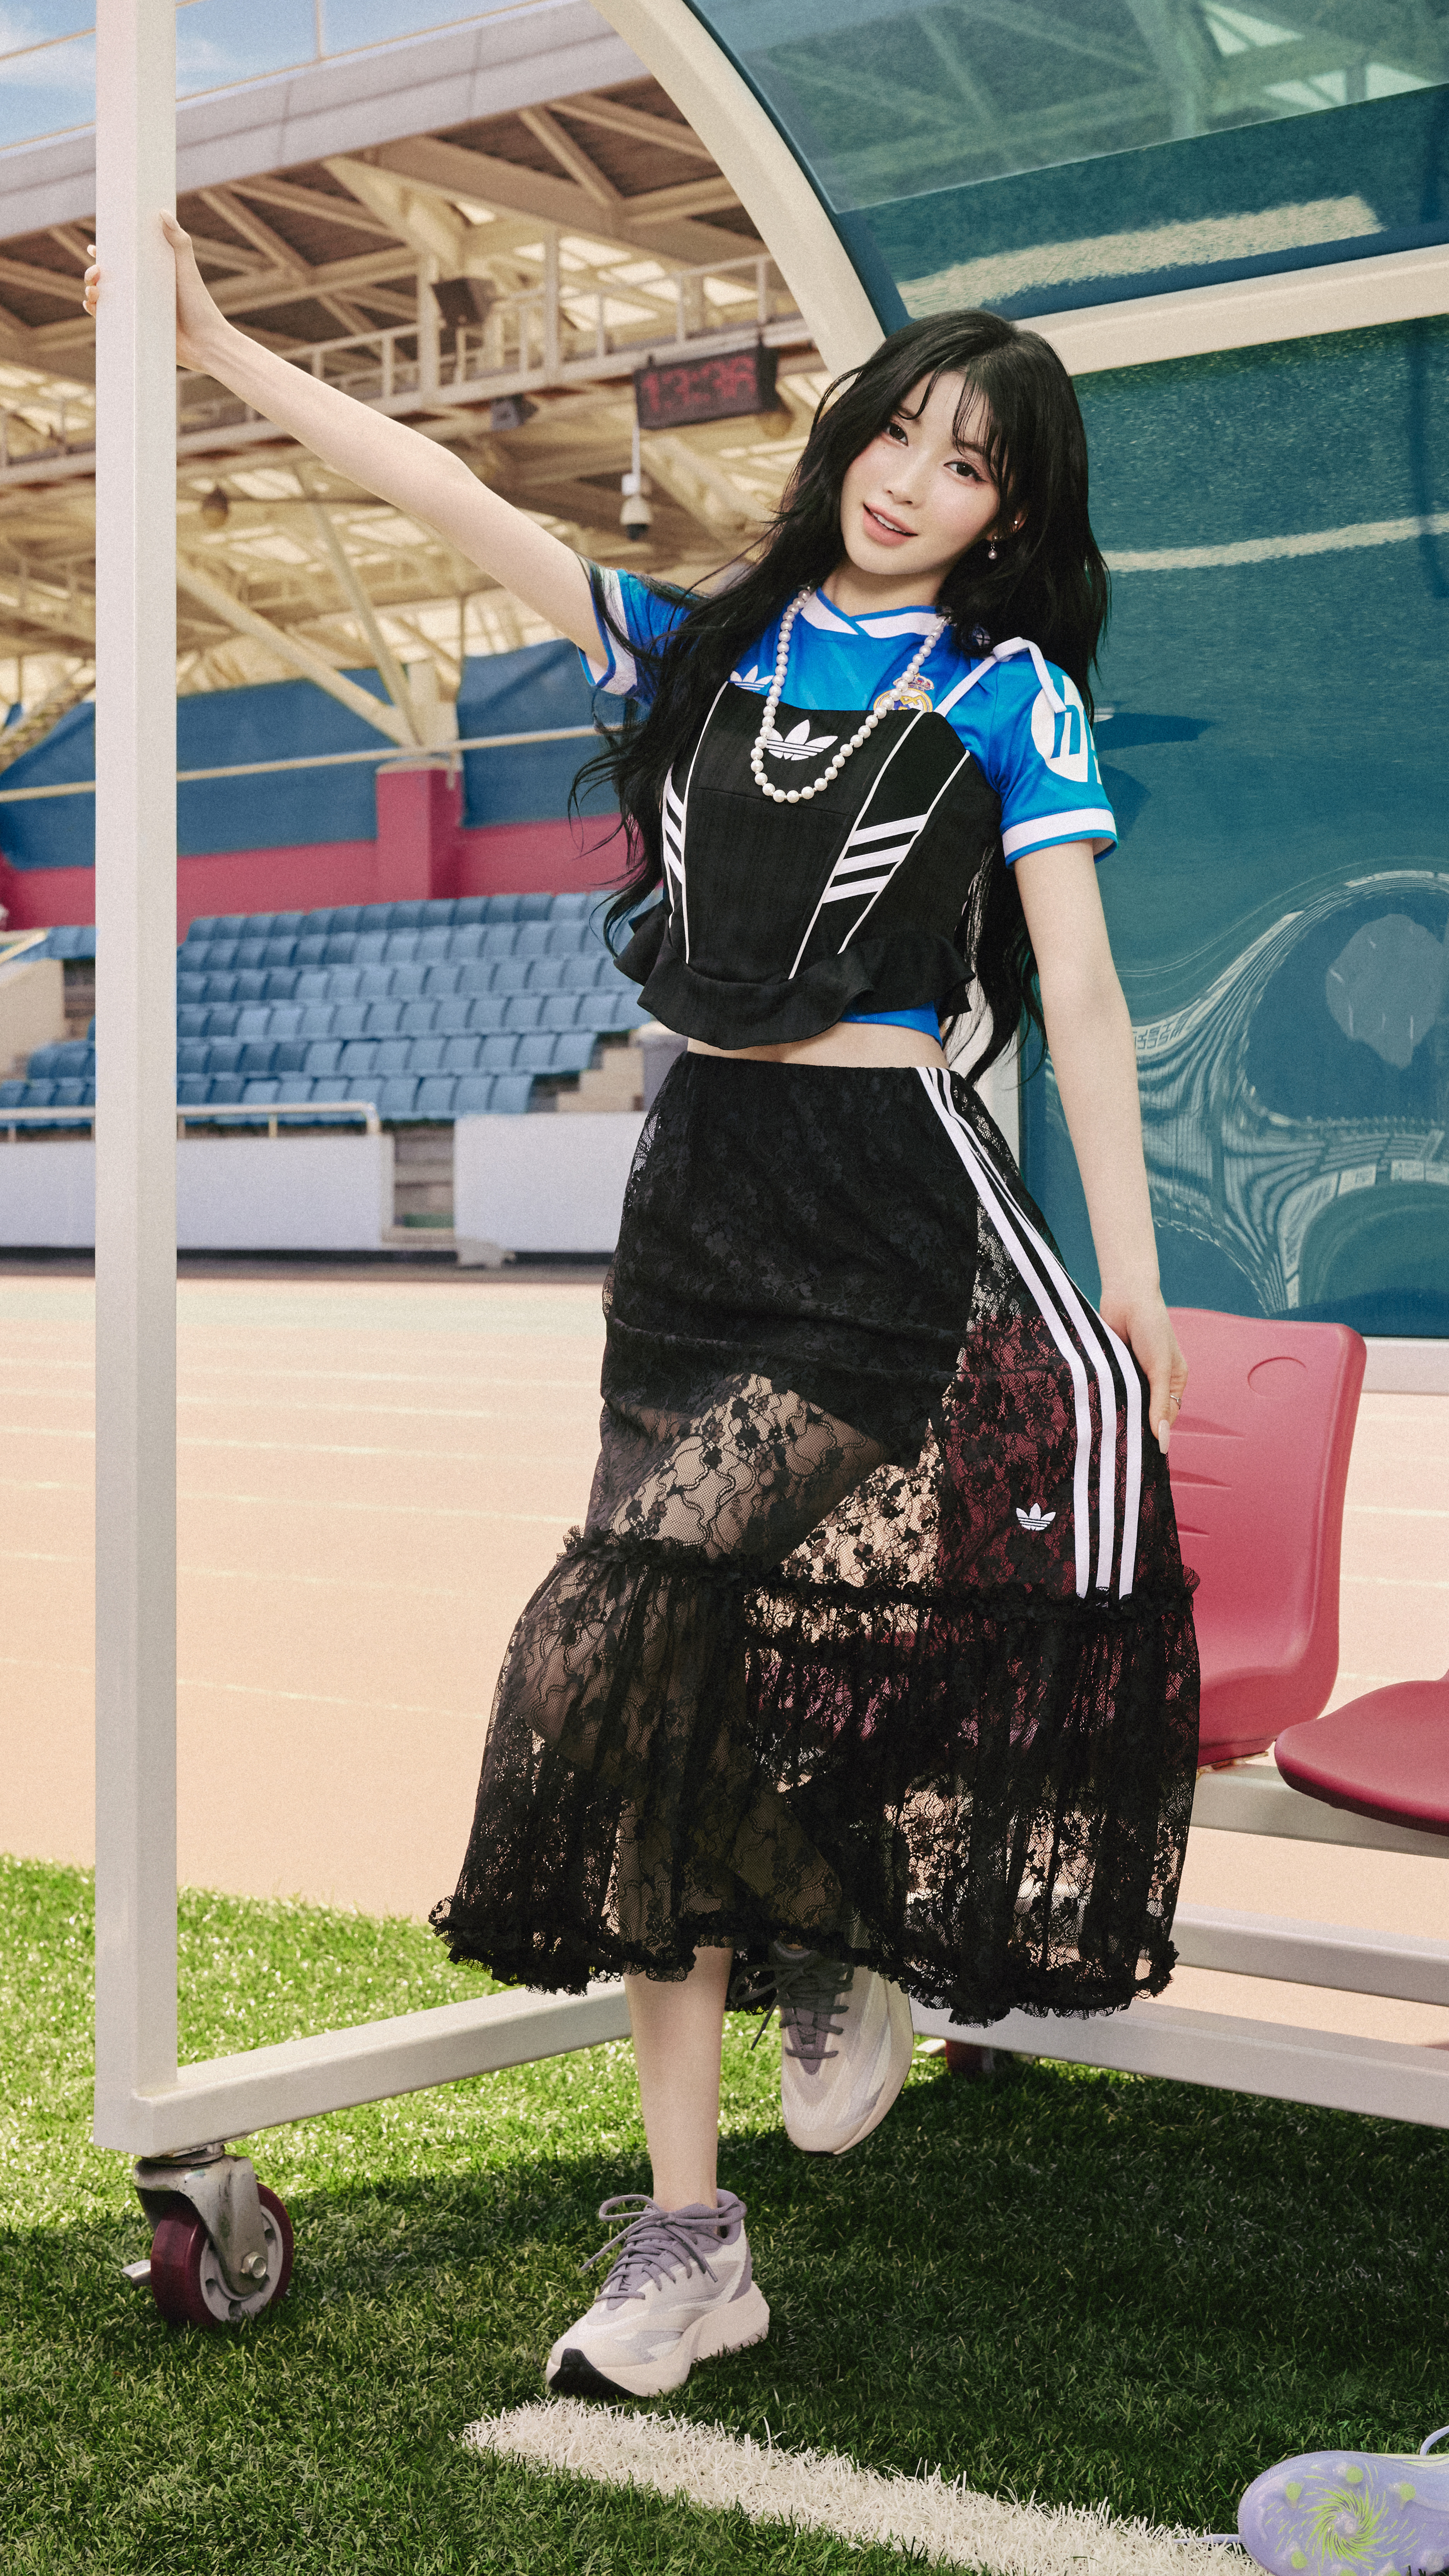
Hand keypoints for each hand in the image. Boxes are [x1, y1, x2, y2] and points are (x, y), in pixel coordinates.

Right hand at [82, 213, 225, 371]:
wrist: (205, 342)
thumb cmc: (199, 305)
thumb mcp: (186, 269)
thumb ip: (178, 241)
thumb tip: (163, 211)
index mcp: (150, 275)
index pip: (123, 259)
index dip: (106, 252)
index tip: (95, 247)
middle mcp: (141, 292)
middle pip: (108, 278)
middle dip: (94, 271)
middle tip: (97, 271)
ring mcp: (137, 311)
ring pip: (104, 298)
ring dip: (91, 289)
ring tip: (94, 289)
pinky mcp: (136, 330)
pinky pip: (109, 320)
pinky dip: (96, 312)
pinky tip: (91, 305)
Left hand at [1097, 1282, 1186, 1455]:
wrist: (1126, 1296)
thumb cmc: (1152, 1327)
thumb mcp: (1160, 1368)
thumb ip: (1160, 1404)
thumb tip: (1163, 1440)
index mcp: (1173, 1381)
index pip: (1166, 1417)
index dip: (1154, 1433)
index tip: (1139, 1451)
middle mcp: (1153, 1380)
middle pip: (1144, 1412)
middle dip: (1133, 1424)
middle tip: (1118, 1445)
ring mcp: (1131, 1374)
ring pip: (1124, 1402)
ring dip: (1117, 1411)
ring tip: (1106, 1430)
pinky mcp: (1112, 1368)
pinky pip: (1109, 1389)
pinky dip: (1104, 1396)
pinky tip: (1095, 1409)